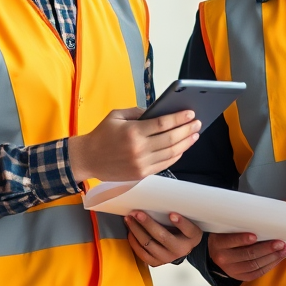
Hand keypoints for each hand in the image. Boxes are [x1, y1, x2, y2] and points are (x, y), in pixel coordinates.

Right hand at [69, 108, 200, 182]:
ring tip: (194, 135)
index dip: (179, 118)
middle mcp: (139, 149)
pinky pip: (165, 165)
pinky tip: (182, 148)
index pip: (163, 124)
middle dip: (187, 130)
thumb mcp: (117, 116)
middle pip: (171, 139)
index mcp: (133, 132)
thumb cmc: (102, 134)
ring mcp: (141, 164)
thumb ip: (139, 112)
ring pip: (171, 153)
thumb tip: (160, 112)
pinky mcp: (141, 174)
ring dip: (186, 143)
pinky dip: (176, 156)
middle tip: (197, 123)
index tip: (190, 113)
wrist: (87, 158)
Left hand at [124, 211, 202, 266]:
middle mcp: (181, 250)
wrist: (181, 247)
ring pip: (149, 244)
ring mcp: (167, 258)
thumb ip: (180, 214)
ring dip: (136, 230)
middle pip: (163, 237)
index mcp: (192, 237)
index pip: (189, 229)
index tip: (172, 214)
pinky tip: (130, 231)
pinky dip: (134, 242)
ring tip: (129, 219)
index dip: (181, 222)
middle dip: (148, 224)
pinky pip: (142, 254)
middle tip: (138, 213)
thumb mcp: (188, 221)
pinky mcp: (156, 262)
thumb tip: (163, 200)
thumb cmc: (183, 230)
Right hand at [208, 232, 285, 281]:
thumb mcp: (226, 228)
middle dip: (266, 249)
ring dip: (272, 257)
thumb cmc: (226, 235)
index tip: (255, 235)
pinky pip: (257, 273)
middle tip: (280, 243)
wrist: (215, 252)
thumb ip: (239, 225)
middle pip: (247, 254)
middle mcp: (223, 258)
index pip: (230, 241)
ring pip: (254, 265)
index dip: (242, 239)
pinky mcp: (240, 277)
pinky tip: (279, 258)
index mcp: (218, 243)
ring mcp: (231, 270)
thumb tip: (263, 218)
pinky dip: (270, 265)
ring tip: (284, 250)